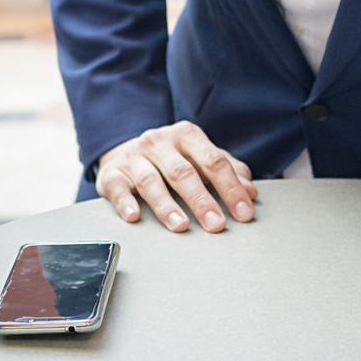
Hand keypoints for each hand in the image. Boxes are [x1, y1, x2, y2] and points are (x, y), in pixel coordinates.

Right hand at [96, 121, 257, 232]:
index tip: (243, 212)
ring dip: (166, 205)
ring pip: (150, 181)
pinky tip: (134, 216)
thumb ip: (228, 170)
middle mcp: (159, 142)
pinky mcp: (110, 173)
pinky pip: (116, 188)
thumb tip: (250, 191)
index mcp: (187, 135)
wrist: (126, 150)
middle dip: (202, 200)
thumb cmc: (171, 158)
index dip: (231, 188)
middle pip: (183, 172)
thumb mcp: (201, 157)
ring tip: (181, 225)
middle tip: (215, 224)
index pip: (214, 161)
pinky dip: (125, 202)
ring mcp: (134, 157)